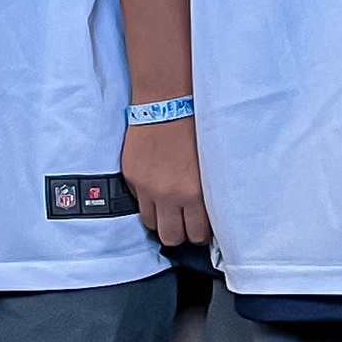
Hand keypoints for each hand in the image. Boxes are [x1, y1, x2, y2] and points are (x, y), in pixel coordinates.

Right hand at [121, 117, 210, 251]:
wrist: (168, 105)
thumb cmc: (193, 130)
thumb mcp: (208, 166)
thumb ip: (204, 193)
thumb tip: (204, 215)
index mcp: (195, 192)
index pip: (197, 234)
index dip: (199, 235)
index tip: (200, 230)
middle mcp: (170, 195)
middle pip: (172, 237)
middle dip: (179, 233)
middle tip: (183, 223)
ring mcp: (148, 188)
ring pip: (151, 225)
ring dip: (160, 220)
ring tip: (167, 208)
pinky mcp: (132, 178)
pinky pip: (138, 203)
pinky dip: (146, 201)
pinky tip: (155, 189)